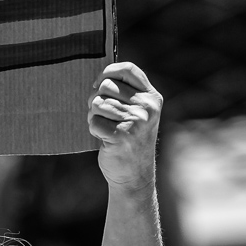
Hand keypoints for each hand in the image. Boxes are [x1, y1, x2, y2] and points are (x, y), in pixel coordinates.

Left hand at [89, 61, 161, 191]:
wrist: (134, 175)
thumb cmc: (130, 140)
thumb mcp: (137, 112)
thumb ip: (125, 93)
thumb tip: (99, 76)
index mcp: (152, 98)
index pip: (127, 70)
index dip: (108, 72)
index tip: (99, 84)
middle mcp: (147, 108)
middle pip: (106, 86)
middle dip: (97, 99)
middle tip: (104, 116)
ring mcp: (136, 121)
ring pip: (97, 103)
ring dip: (94, 116)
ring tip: (106, 128)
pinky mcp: (121, 136)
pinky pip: (93, 121)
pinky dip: (93, 129)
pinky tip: (104, 138)